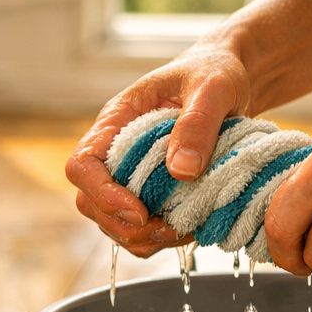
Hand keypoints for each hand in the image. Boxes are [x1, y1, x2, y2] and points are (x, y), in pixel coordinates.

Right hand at [66, 43, 251, 256]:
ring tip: (184, 230)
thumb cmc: (215, 73)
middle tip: (169, 228)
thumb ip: (197, 123)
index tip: (140, 211)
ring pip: (111, 222)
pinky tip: (188, 228)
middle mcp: (114, 152)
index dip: (103, 194)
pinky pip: (138, 228)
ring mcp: (129, 175)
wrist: (229, 80)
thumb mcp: (213, 88)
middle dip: (124, 225)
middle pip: (90, 202)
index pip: (83, 165)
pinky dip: (158, 239)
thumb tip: (181, 171)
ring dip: (142, 238)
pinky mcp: (148, 192)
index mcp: (117, 120)